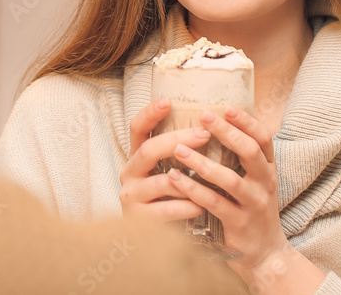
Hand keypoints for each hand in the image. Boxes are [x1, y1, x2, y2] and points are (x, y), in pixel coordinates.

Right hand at [118, 97, 212, 221]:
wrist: (153, 240)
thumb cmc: (168, 197)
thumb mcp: (169, 169)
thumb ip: (179, 151)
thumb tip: (210, 124)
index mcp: (137, 157)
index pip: (137, 128)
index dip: (150, 113)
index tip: (168, 101)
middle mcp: (129, 172)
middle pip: (149, 150)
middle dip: (178, 139)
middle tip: (204, 134)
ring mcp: (131, 196)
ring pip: (159, 181)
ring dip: (187, 178)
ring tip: (211, 173)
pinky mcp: (138, 219)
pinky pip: (164, 210)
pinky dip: (184, 207)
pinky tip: (200, 206)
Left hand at [165, 105, 290, 276]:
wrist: (266, 254)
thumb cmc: (254, 209)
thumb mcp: (256, 181)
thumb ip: (243, 158)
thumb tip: (220, 124)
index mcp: (269, 168)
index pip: (263, 138)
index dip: (247, 121)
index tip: (226, 107)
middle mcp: (265, 183)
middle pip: (250, 152)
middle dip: (226, 132)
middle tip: (203, 116)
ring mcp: (253, 204)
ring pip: (229, 179)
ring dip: (202, 162)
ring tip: (179, 148)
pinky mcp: (238, 223)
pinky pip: (214, 203)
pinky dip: (193, 189)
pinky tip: (175, 178)